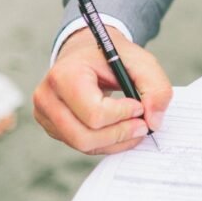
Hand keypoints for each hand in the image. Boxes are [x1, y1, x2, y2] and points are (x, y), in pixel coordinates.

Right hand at [33, 27, 172, 154]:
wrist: (85, 54)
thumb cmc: (110, 57)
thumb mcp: (140, 61)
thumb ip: (155, 87)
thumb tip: (153, 122)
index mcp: (63, 75)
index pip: (94, 113)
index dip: (123, 115)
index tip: (139, 105)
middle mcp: (47, 97)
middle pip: (84, 136)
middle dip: (120, 134)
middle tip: (143, 125)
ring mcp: (46, 115)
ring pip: (84, 146)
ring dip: (116, 141)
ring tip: (135, 127)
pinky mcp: (53, 128)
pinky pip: (82, 147)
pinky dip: (107, 143)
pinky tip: (121, 130)